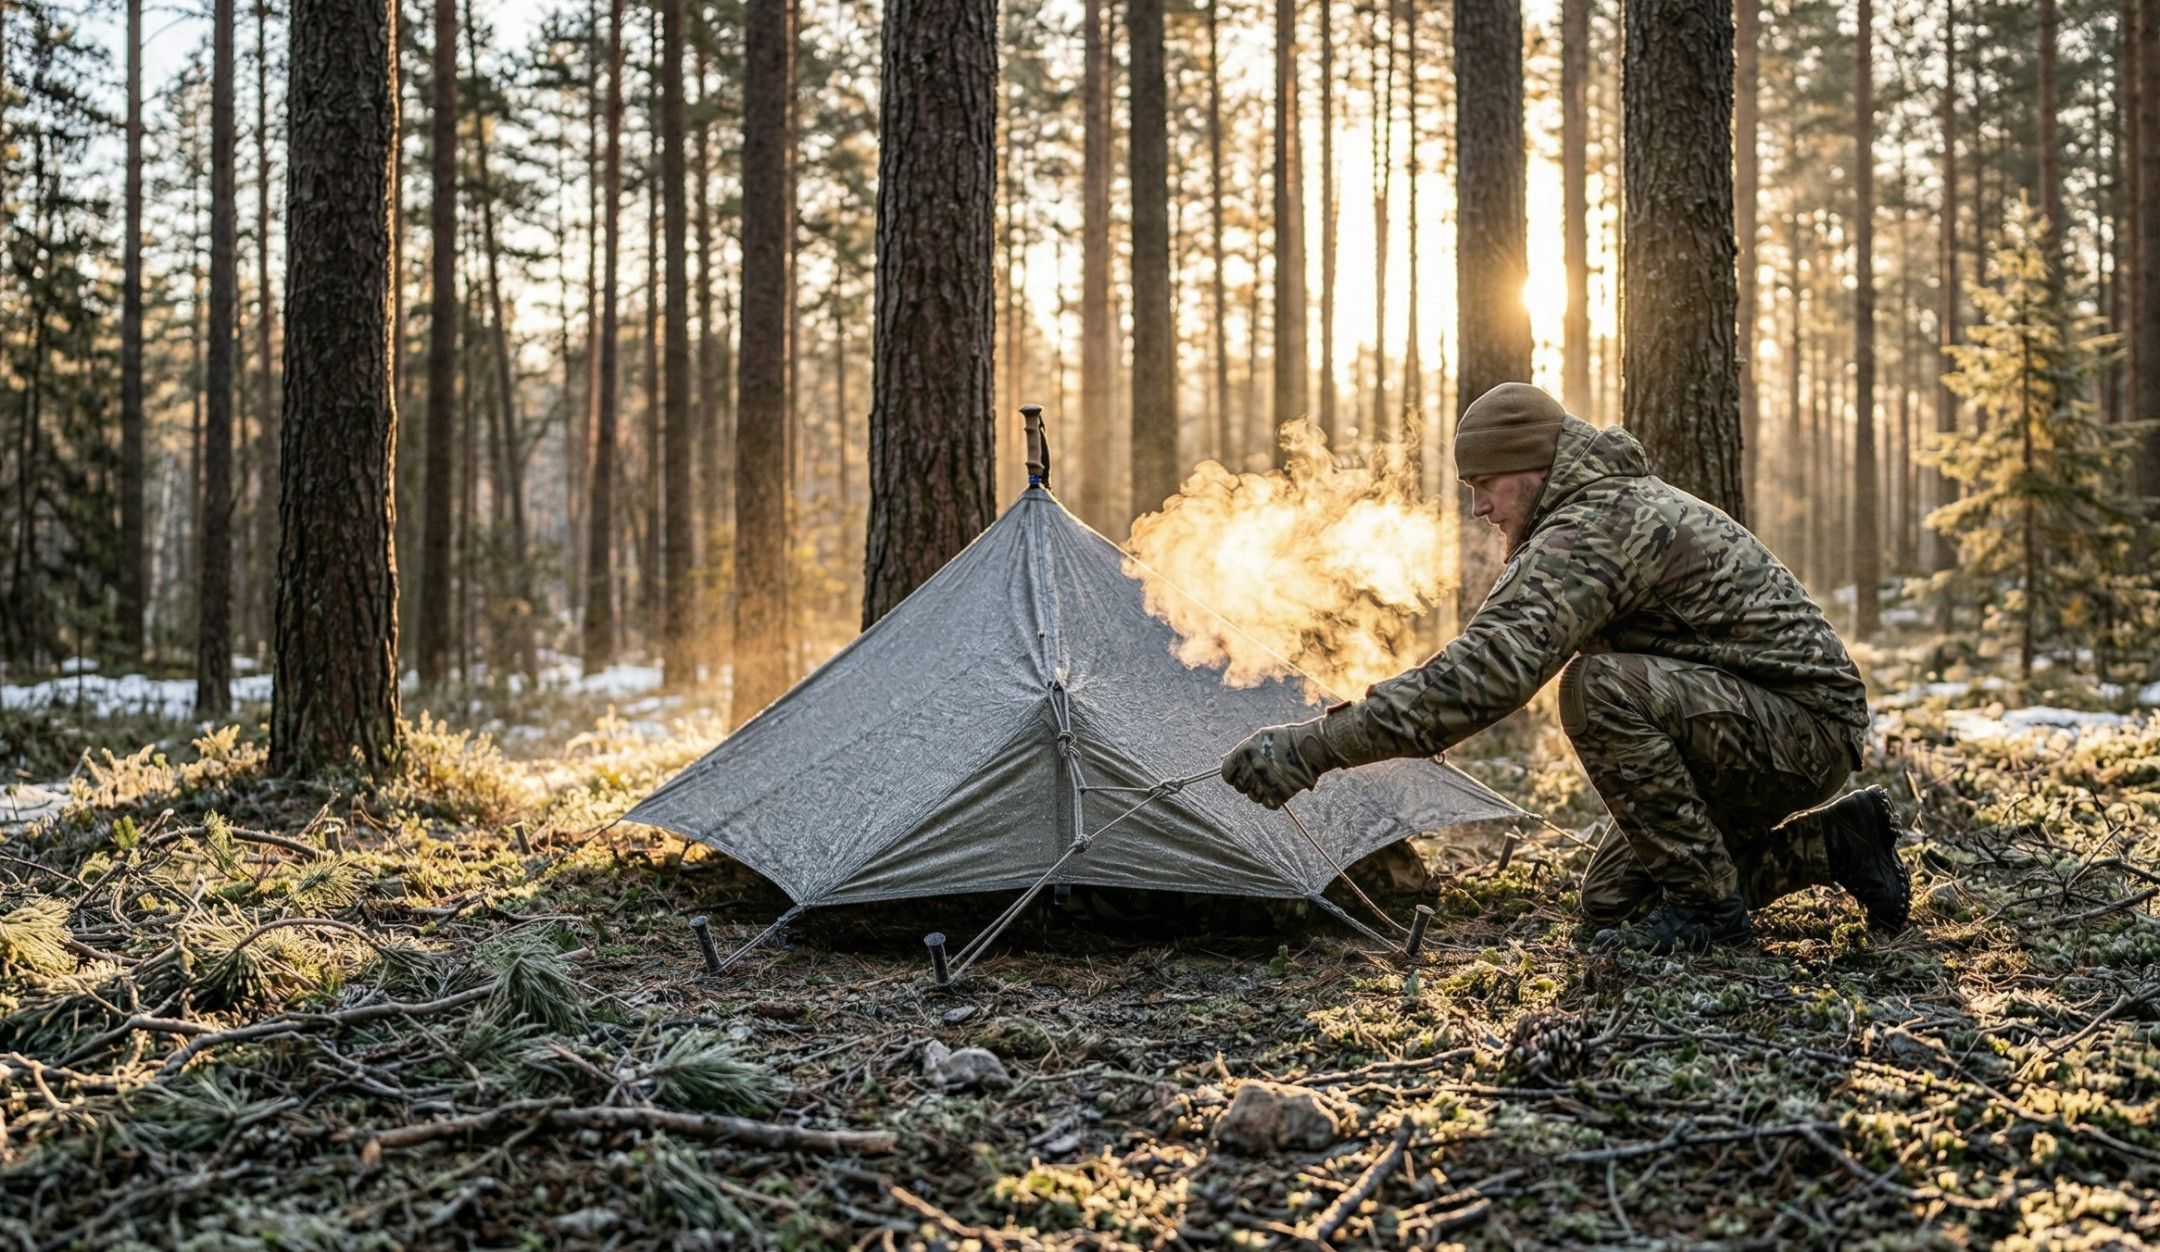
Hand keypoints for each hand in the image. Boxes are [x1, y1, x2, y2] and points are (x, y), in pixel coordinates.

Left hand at [1221, 717, 1340, 808]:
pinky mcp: (1278, 795)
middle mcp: (1251, 770)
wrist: (1311, 747)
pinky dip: (1273, 798)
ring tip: (1273, 779)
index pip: (1226, 774)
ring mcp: (1264, 784)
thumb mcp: (1260, 738)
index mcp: (1244, 754)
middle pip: (1240, 787)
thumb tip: (1227, 761)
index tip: (1241, 773)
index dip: (1233, 775)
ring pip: (1253, 797)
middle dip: (1248, 783)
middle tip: (1262, 775)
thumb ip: (1243, 751)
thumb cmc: (1286, 739)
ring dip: (1261, 791)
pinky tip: (1280, 787)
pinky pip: (1268, 804)